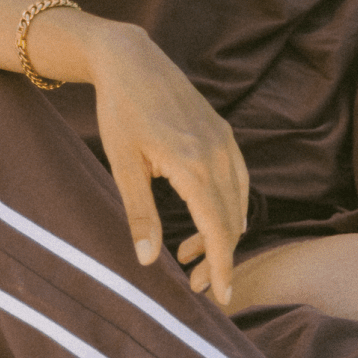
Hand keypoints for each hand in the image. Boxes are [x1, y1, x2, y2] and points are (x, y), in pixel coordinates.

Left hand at [79, 19, 249, 307]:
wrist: (131, 59)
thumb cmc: (119, 111)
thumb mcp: (122, 165)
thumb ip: (140, 213)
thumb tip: (148, 261)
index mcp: (193, 165)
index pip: (218, 229)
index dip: (222, 267)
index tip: (222, 297)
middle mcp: (218, 154)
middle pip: (232, 220)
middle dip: (221, 257)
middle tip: (199, 287)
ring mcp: (225, 141)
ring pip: (238, 202)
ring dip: (224, 234)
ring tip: (193, 258)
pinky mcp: (223, 132)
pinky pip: (238, 179)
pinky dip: (229, 206)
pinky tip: (211, 220)